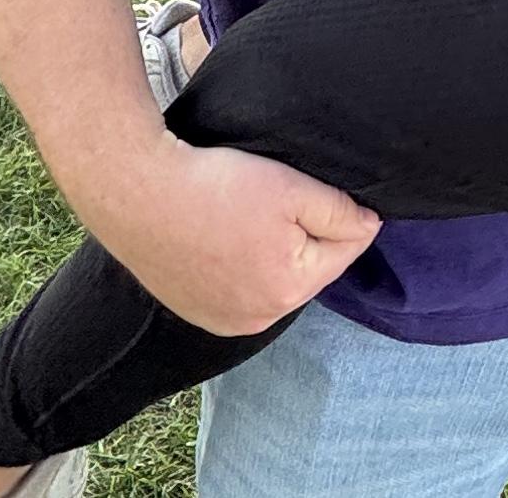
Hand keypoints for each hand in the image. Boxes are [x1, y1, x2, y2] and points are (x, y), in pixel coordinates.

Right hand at [81, 134, 380, 337]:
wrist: (138, 192)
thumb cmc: (216, 186)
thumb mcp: (292, 188)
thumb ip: (340, 212)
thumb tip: (369, 225)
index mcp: (287, 291)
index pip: (344, 251)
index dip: (345, 214)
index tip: (321, 188)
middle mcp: (256, 319)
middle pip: (308, 269)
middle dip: (308, 236)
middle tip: (282, 197)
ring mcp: (221, 320)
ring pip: (274, 280)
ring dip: (275, 252)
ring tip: (251, 214)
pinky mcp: (195, 311)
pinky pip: (239, 288)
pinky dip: (242, 264)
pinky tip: (226, 235)